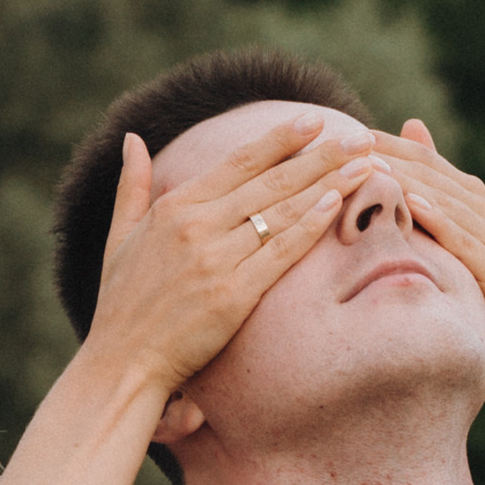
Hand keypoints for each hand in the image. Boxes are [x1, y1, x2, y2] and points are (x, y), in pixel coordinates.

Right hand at [85, 113, 363, 398]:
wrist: (122, 363)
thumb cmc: (121, 304)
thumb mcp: (119, 237)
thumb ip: (131, 186)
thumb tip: (133, 139)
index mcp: (173, 208)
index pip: (238, 162)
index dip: (281, 140)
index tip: (314, 120)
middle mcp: (196, 226)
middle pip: (271, 181)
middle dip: (321, 156)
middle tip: (359, 137)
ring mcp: (215, 260)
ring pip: (281, 212)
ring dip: (328, 185)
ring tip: (365, 166)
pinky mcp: (232, 296)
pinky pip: (279, 253)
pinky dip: (309, 227)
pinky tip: (337, 206)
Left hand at [374, 119, 484, 389]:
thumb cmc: (464, 292)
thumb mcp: (436, 245)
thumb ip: (421, 199)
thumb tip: (405, 134)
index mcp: (470, 200)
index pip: (425, 160)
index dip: (388, 144)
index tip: (349, 133)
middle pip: (433, 175)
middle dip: (393, 157)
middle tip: (353, 143)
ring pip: (448, 201)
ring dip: (410, 181)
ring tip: (375, 166)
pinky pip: (465, 240)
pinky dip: (440, 220)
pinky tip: (414, 205)